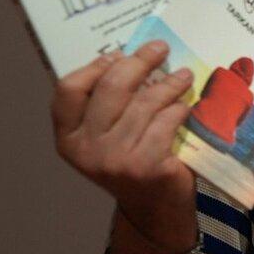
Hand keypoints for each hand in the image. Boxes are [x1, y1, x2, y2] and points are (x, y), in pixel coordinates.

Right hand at [51, 41, 196, 238]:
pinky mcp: (146, 166)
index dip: (94, 66)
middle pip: (110, 88)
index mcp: (68, 138)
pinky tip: (185, 106)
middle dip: (139, 62)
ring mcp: (115, 160)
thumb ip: (108, 103)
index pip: (68, 90)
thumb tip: (128, 55)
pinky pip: (166, 121)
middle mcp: (86, 150)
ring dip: (169, 83)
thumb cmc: (131, 158)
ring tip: (183, 75)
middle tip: (159, 48)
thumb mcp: (108, 134)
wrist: (153, 205)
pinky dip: (179, 109)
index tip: (119, 54)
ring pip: (145, 102)